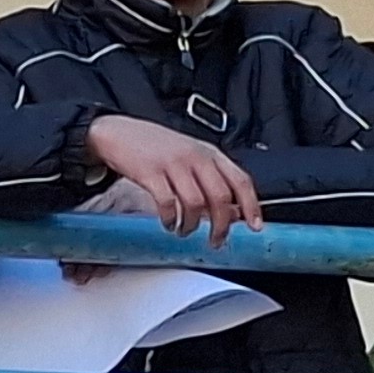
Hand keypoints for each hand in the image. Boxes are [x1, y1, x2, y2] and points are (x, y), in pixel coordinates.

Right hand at [81, 114, 262, 238]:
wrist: (118, 132)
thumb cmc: (155, 146)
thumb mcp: (190, 156)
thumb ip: (211, 180)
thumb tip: (231, 211)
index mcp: (210, 153)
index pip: (240, 181)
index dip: (251, 206)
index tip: (255, 226)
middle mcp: (195, 157)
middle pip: (220, 196)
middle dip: (221, 225)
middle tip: (216, 240)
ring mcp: (173, 164)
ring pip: (196, 203)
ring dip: (193, 225)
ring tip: (185, 231)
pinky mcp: (150, 173)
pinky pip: (167, 203)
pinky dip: (170, 219)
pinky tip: (168, 223)